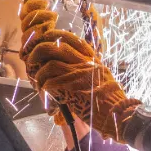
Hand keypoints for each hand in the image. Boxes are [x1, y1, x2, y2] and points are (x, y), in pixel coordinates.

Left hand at [18, 0, 140, 138]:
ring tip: (38, 81)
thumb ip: (88, 68)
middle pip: (53, 46)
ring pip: (48, 64)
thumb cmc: (111, 100)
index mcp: (91, 58)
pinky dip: (44, 87)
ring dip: (38, 73)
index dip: (51, 36)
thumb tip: (70, 65)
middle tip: (32, 60)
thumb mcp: (103, 77)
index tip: (43, 40)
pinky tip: (46, 92)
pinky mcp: (72, 89)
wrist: (119, 115)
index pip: (68, 38)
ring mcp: (78, 75)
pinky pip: (49, 82)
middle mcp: (84, 63)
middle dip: (37, 51)